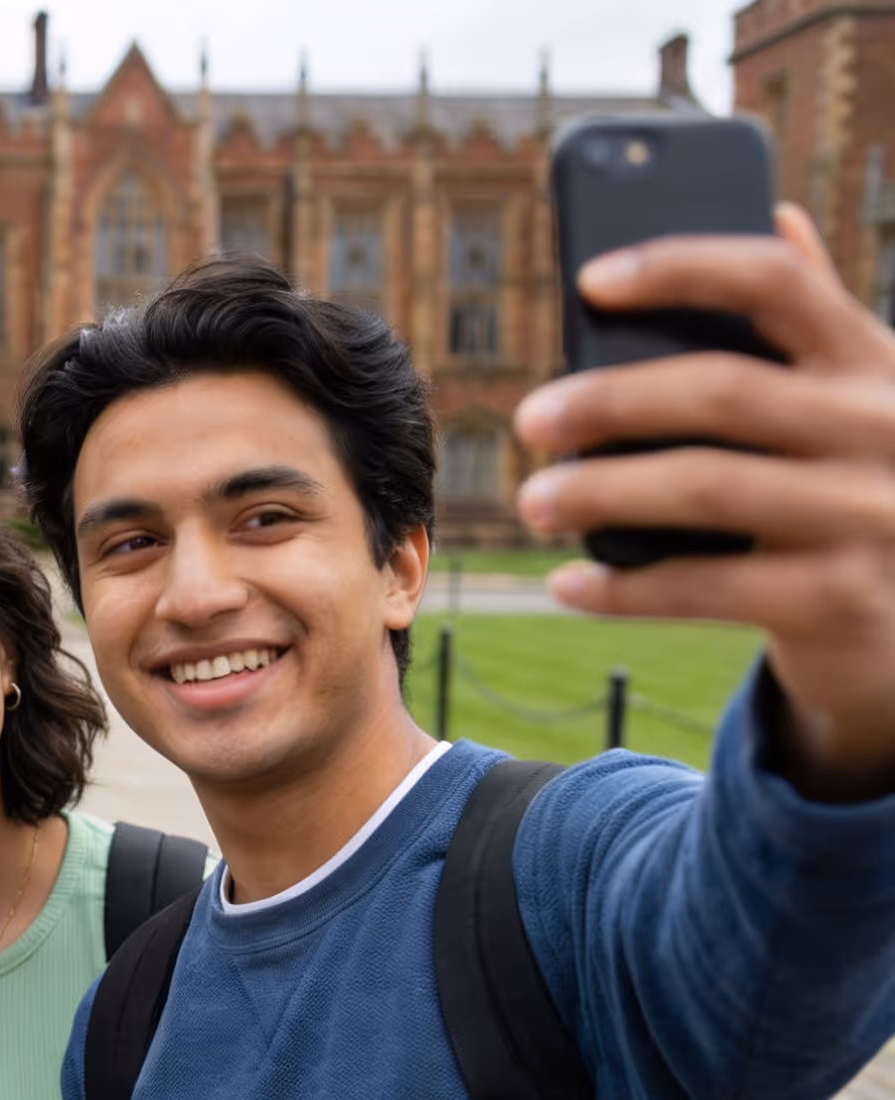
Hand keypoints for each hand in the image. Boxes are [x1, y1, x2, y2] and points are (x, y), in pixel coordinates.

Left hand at [514, 204, 894, 802]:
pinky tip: (568, 583)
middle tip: (530, 420)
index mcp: (876, 359)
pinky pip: (701, 588)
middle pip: (721, 390)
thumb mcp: (858, 400)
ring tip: (534, 501)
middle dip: (608, 401)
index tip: (589, 279)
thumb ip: (816, 319)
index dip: (680, 267)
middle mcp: (885, 426)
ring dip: (598, 493)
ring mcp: (867, 514)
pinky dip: (621, 588)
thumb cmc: (860, 487)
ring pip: (703, 487)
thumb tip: (772, 211)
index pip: (777, 282)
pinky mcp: (838, 597)